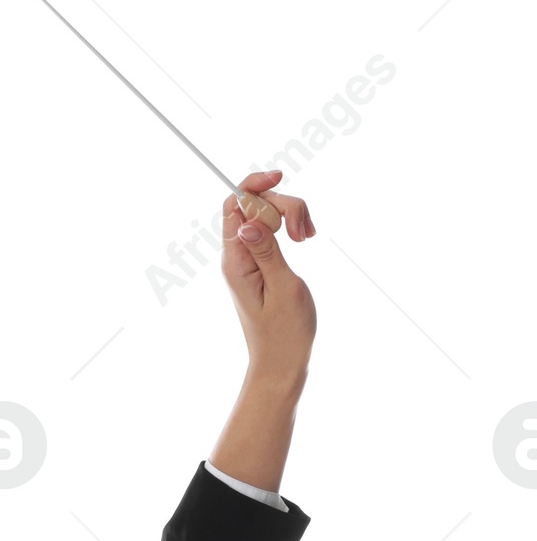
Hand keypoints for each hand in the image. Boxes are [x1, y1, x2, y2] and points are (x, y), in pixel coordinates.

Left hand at [220, 169, 316, 386]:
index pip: (233, 206)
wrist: (282, 363)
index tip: (280, 177)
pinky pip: (272, 231)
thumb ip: (265, 250)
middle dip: (283, 204)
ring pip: (266, 215)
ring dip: (291, 215)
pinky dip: (290, 228)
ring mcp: (248, 259)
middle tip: (305, 234)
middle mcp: (236, 257)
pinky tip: (305, 239)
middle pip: (253, 205)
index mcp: (235, 261)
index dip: (253, 185)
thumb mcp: (281, 287)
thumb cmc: (284, 332)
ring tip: (308, 237)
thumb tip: (246, 219)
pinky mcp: (261, 263)